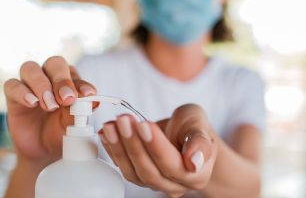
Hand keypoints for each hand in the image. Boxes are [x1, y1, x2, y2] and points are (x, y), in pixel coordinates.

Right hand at [4, 56, 96, 165]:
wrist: (43, 151)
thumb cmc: (62, 131)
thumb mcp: (73, 124)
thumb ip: (81, 111)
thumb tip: (93, 101)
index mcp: (69, 81)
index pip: (74, 73)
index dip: (81, 83)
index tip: (88, 95)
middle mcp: (49, 77)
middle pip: (54, 64)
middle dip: (62, 80)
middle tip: (67, 99)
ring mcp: (29, 85)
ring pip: (31, 69)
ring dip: (42, 85)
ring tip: (50, 105)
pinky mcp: (13, 95)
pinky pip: (12, 85)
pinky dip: (23, 92)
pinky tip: (32, 103)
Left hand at [98, 104, 217, 197]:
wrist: (184, 132)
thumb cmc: (193, 126)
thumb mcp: (199, 123)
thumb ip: (199, 141)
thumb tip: (194, 162)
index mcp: (196, 175)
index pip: (172, 165)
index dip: (156, 146)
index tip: (144, 124)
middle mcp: (175, 185)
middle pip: (149, 171)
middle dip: (133, 144)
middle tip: (123, 120)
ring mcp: (155, 182)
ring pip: (133, 172)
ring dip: (119, 147)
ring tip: (111, 125)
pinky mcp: (139, 175)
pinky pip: (123, 167)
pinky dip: (113, 150)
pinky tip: (106, 134)